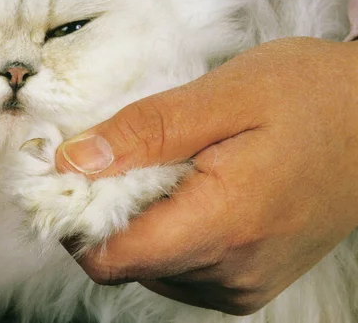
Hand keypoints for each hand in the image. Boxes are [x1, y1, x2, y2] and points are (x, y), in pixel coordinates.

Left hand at [55, 37, 357, 314]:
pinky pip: (177, 265)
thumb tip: (73, 159)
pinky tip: (184, 188)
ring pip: (148, 266)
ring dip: (134, 219)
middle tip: (112, 154)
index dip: (73, 219)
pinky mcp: (245, 279)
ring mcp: (240, 282)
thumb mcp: (223, 95)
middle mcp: (231, 272)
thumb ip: (143, 131)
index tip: (64, 173)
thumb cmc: (311, 97)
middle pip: (125, 262)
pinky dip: (163, 229)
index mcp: (224, 225)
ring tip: (160, 166)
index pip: (112, 258)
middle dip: (100, 212)